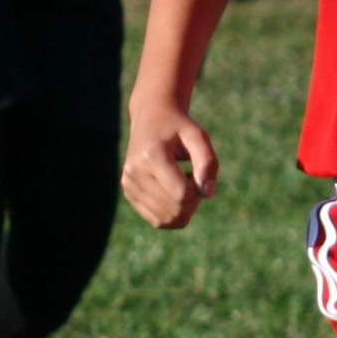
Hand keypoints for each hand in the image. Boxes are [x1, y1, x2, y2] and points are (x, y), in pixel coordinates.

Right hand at [121, 100, 220, 229]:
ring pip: (165, 220)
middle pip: (173, 209)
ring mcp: (128, 183)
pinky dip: (173, 213)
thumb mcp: (199, 136)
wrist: (151, 117)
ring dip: (183, 209)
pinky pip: (156, 220)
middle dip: (192, 202)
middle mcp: (134, 171)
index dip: (199, 191)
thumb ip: (208, 162)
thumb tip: (207, 194)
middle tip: (194, 180)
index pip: (182, 194)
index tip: (199, 175)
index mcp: (151, 155)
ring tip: (184, 184)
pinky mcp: (128, 192)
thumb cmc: (179, 127)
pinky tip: (174, 193)